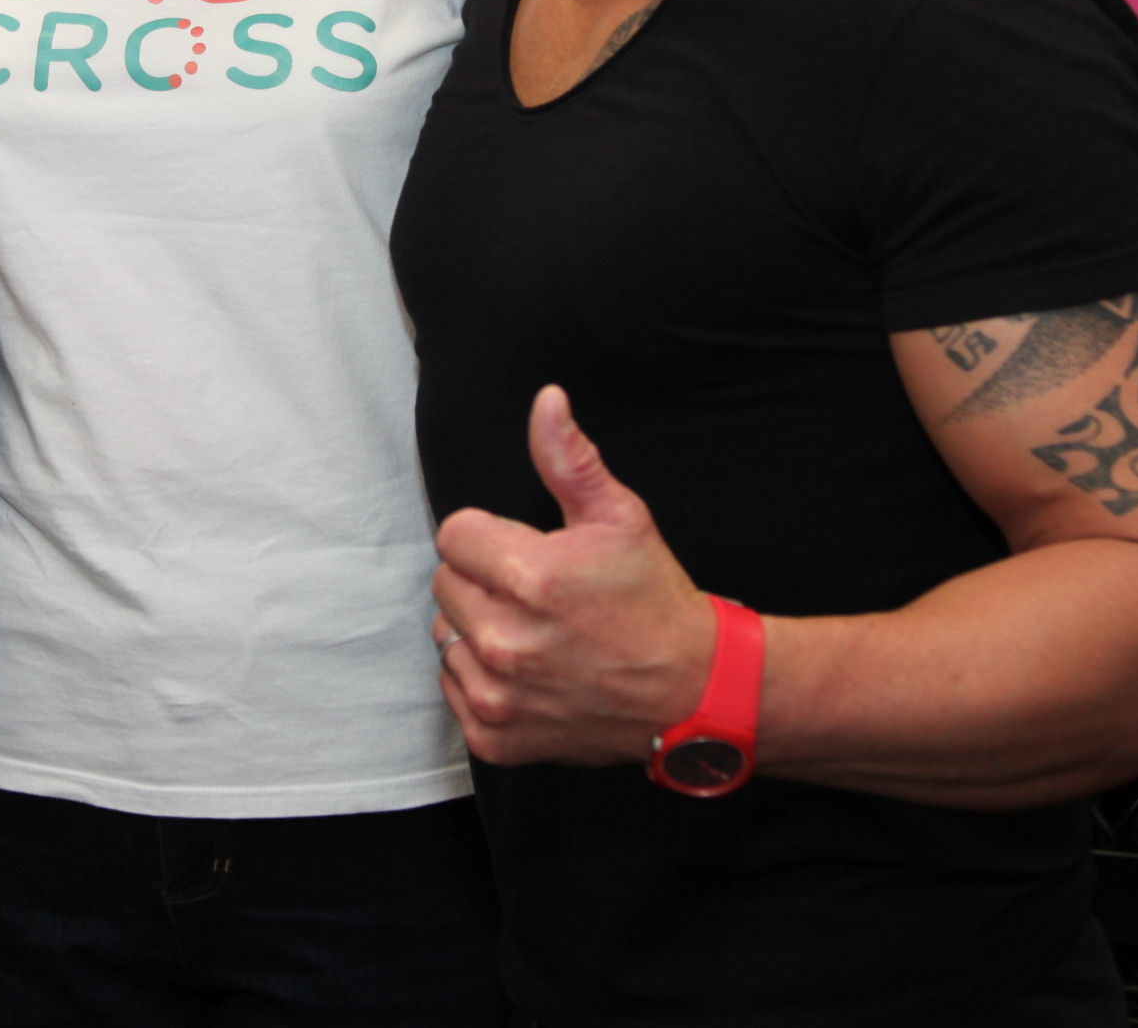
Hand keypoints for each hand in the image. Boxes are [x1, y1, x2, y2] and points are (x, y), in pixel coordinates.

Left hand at [432, 386, 714, 767]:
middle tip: (537, 595)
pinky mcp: (495, 737)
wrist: (692, 692)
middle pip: (445, 584)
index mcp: (530, 578)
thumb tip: (545, 401)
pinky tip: (527, 672)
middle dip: (483, 580)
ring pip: (445, 636)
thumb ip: (569, 459)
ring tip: (534, 633)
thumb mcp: (620, 517)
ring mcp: (498, 695)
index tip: (528, 552)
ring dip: (477, 629)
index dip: (490, 537)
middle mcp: (506, 642)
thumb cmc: (654, 600)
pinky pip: (452, 687)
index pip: (453, 535)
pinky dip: (479, 679)